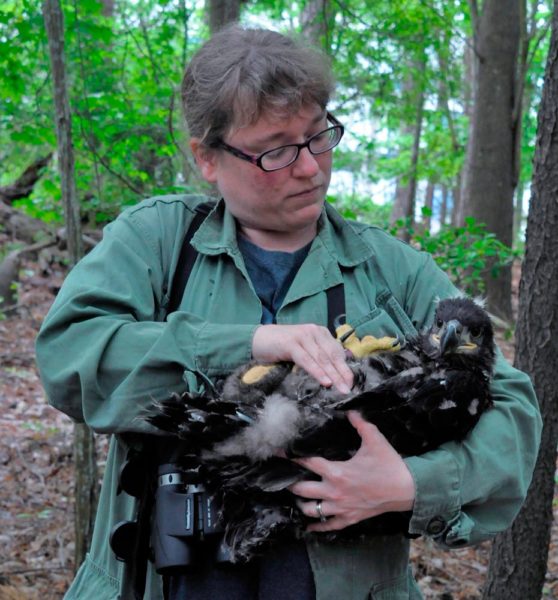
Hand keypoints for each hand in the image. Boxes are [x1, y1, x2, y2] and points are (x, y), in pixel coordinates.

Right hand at [252, 324, 352, 393]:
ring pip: (322, 358)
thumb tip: (336, 374)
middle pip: (332, 355)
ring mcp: (303, 336)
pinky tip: (324, 381)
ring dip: (332, 375)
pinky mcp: (291, 343)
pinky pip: (307, 360)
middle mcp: (314, 331)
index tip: (351, 384)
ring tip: (340, 388)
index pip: (337, 352)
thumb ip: (318, 356)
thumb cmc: (282, 347)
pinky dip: (317, 371)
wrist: (258, 339)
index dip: (345, 368)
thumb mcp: (304, 350)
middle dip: (342, 374)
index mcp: (321, 333)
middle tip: (348, 389)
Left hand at [289, 411, 415, 531]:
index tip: (280, 452)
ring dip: (301, 503)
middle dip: (291, 482)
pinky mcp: (350, 519)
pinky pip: (328, 526)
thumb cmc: (389, 464)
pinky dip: (317, 526)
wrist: (407, 489)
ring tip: (297, 496)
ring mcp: (341, 508)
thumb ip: (360, 423)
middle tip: (284, 476)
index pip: (308, 463)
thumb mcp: (374, 439)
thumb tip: (350, 409)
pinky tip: (309, 525)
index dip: (292, 457)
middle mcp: (335, 492)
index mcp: (337, 472)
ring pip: (311, 509)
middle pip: (302, 489)